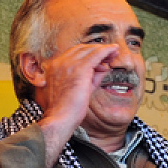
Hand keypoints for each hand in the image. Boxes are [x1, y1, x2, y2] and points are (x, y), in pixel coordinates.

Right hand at [33, 43, 120, 166]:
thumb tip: (103, 67)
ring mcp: (68, 64)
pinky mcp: (79, 68)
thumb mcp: (77, 89)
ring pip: (89, 50)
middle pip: (81, 49)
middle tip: (110, 53)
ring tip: (114, 52)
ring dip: (103, 50)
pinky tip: (114, 50)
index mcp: (54, 67)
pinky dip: (106, 51)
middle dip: (96, 49)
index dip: (88, 53)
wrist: (60, 119)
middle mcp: (59, 62)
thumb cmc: (66, 110)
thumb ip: (90, 77)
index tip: (100, 58)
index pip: (73, 54)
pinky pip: (96, 54)